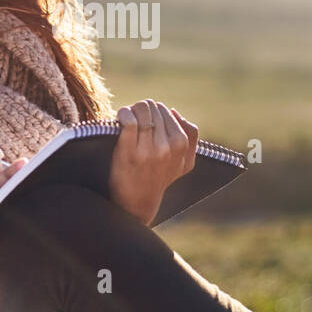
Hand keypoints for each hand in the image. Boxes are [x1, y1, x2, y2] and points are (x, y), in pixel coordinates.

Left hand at [107, 99, 197, 226]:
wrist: (138, 201)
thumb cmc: (160, 177)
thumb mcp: (185, 162)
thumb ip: (191, 136)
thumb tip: (175, 112)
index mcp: (180, 145)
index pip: (166, 111)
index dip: (154, 111)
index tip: (146, 118)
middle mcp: (166, 147)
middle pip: (152, 109)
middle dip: (142, 110)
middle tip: (135, 118)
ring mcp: (147, 150)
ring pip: (141, 112)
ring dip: (132, 110)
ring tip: (127, 118)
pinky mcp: (129, 152)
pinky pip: (129, 121)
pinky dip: (124, 114)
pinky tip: (120, 118)